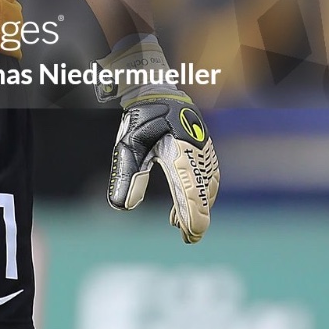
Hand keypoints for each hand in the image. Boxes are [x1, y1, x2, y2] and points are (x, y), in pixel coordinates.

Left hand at [97, 35, 219, 242]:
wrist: (157, 91)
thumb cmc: (141, 118)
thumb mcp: (128, 145)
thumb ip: (128, 175)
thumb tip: (122, 206)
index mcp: (180, 152)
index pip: (190, 191)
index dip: (193, 215)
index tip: (191, 233)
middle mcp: (197, 153)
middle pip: (203, 192)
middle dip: (197, 216)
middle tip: (188, 238)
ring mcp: (204, 151)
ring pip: (206, 187)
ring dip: (197, 206)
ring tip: (179, 224)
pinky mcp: (203, 151)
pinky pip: (206, 177)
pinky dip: (199, 194)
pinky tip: (183, 206)